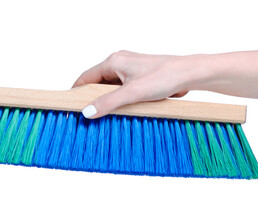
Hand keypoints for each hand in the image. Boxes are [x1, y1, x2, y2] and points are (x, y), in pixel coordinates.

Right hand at [73, 50, 206, 118]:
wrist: (188, 75)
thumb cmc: (164, 76)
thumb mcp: (132, 92)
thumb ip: (108, 102)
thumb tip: (88, 111)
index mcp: (114, 61)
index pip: (86, 77)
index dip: (77, 91)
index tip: (70, 105)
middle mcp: (120, 64)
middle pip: (98, 83)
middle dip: (94, 98)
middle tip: (89, 114)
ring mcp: (130, 71)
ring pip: (111, 87)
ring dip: (109, 100)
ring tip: (106, 114)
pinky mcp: (138, 79)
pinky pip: (122, 90)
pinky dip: (120, 100)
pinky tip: (122, 110)